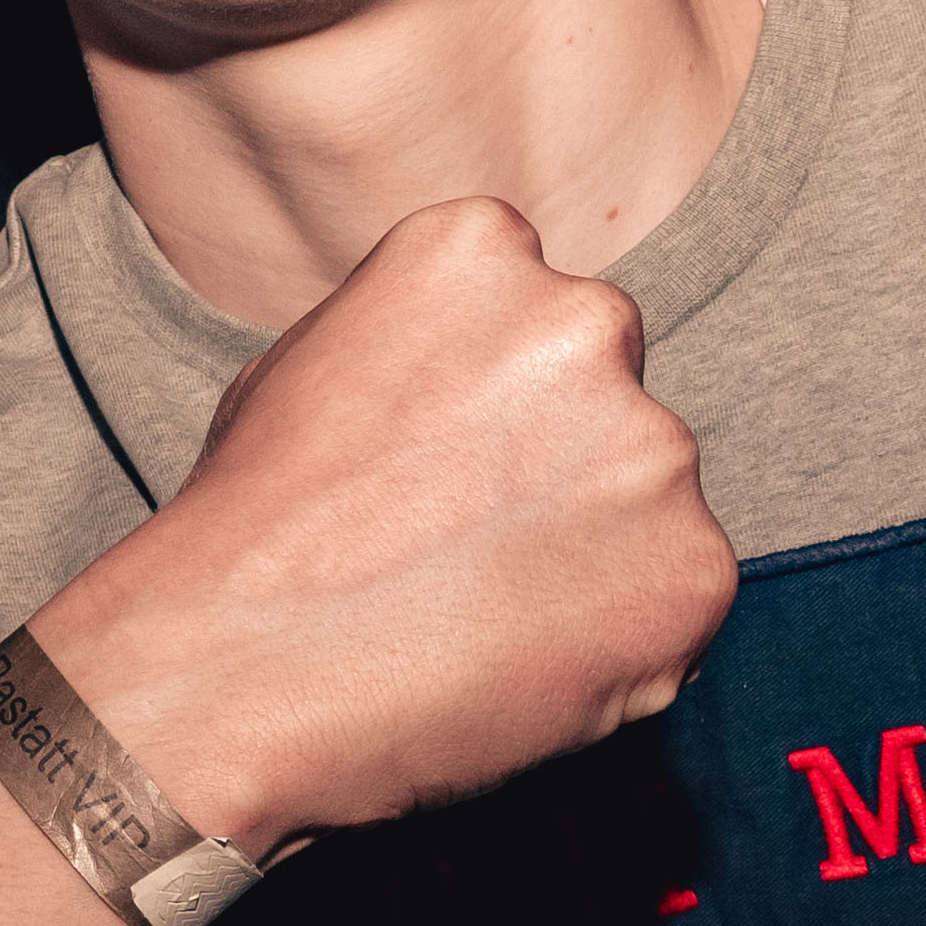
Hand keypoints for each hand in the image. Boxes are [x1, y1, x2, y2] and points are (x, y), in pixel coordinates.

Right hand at [34, 199, 730, 855]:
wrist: (229, 675)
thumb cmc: (243, 533)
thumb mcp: (305, 369)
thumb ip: (422, 352)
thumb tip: (475, 390)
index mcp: (480, 250)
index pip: (536, 313)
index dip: (499, 403)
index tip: (447, 469)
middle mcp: (584, 322)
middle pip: (608, 398)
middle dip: (559, 468)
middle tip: (465, 552)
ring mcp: (652, 447)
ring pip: (648, 503)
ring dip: (591, 555)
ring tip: (472, 621)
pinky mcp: (696, 568)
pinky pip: (676, 602)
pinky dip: (618, 642)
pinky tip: (512, 665)